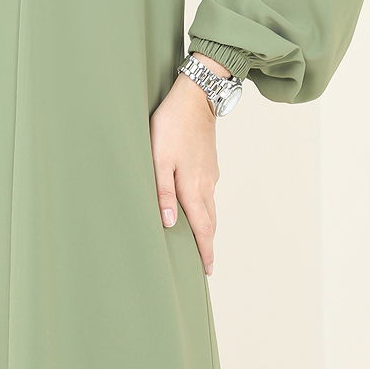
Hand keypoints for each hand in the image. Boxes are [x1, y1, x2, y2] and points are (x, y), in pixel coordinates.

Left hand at [149, 65, 223, 276]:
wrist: (196, 97)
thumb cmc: (172, 125)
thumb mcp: (158, 158)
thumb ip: (162, 191)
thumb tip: (168, 224)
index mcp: (193, 187)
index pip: (202, 228)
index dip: (204, 251)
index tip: (207, 270)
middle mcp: (206, 184)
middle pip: (210, 221)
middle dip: (207, 243)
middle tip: (205, 263)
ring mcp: (210, 173)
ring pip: (211, 207)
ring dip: (207, 226)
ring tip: (202, 240)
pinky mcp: (209, 163)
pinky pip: (209, 193)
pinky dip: (206, 208)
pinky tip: (198, 207)